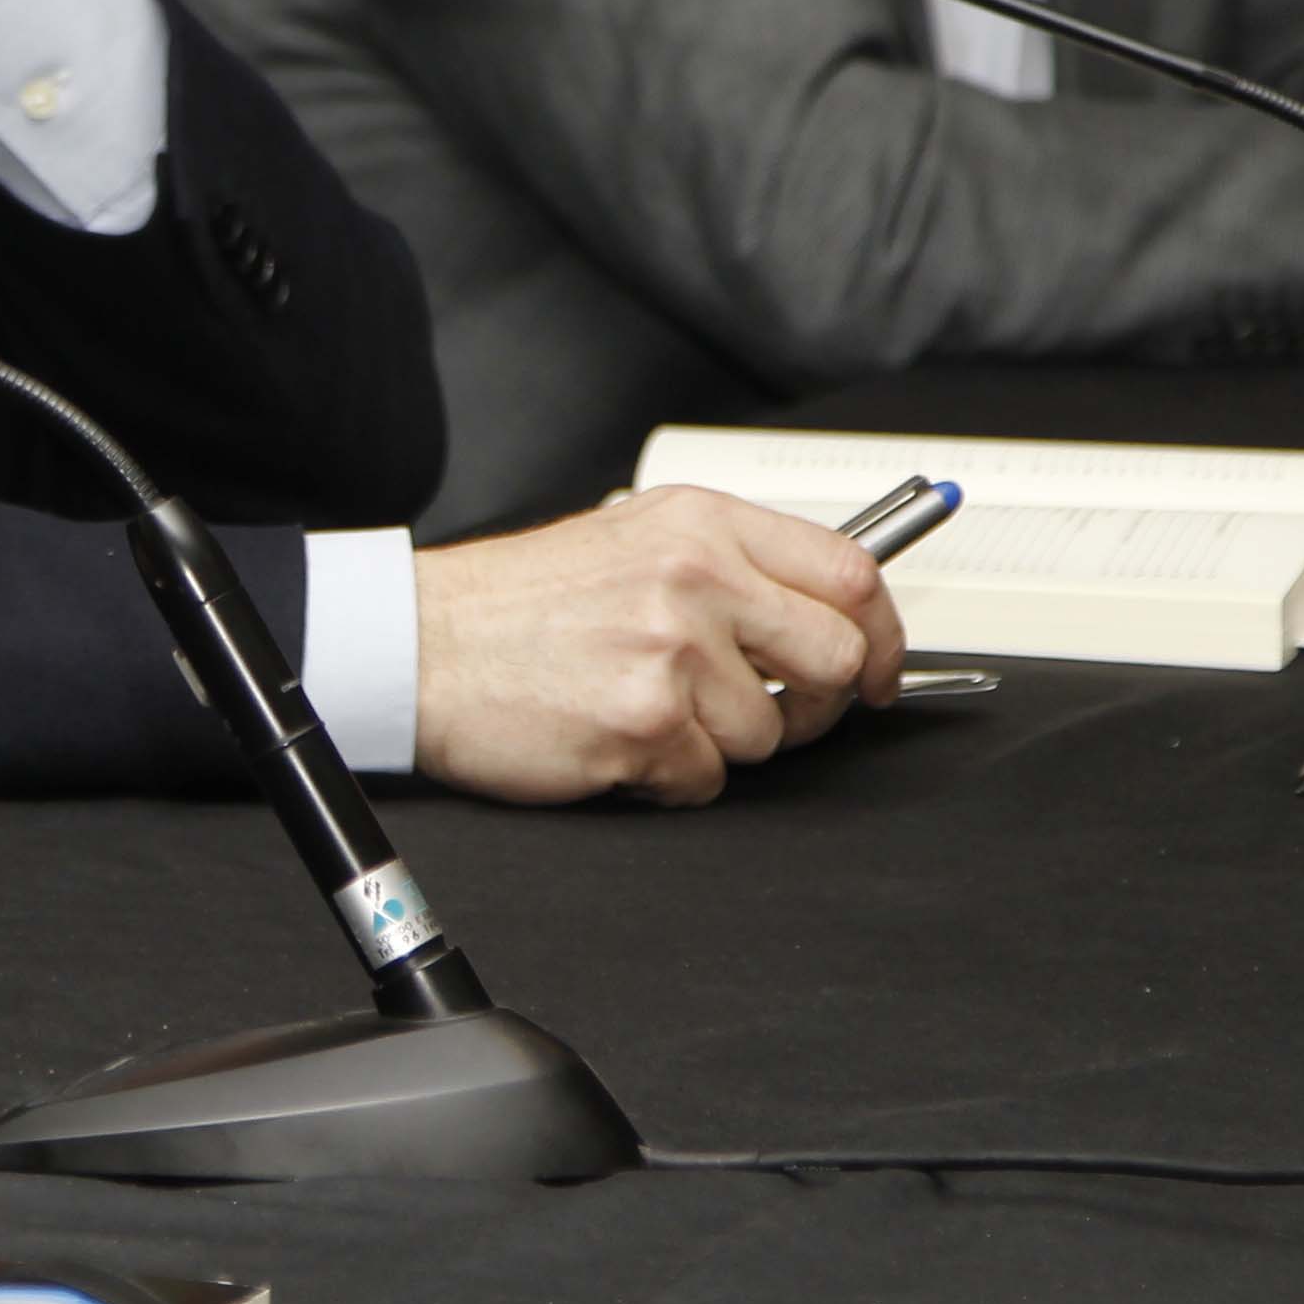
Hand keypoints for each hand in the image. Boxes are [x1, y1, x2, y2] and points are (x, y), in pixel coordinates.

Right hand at [409, 488, 903, 805]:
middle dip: (816, 704)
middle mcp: (695, 576)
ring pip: (770, 733)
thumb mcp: (634, 540)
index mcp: (701, 523)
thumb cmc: (520, 605)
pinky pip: (708, 779)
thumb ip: (731, 565)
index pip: (849, 572)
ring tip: (651, 712)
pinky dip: (669, 777)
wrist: (420, 646)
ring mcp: (671, 652)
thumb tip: (830, 611)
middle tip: (773, 709)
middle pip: (838, 659)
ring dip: (720, 742)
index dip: (883, 634)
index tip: (879, 669)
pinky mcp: (644, 724)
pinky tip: (619, 740)